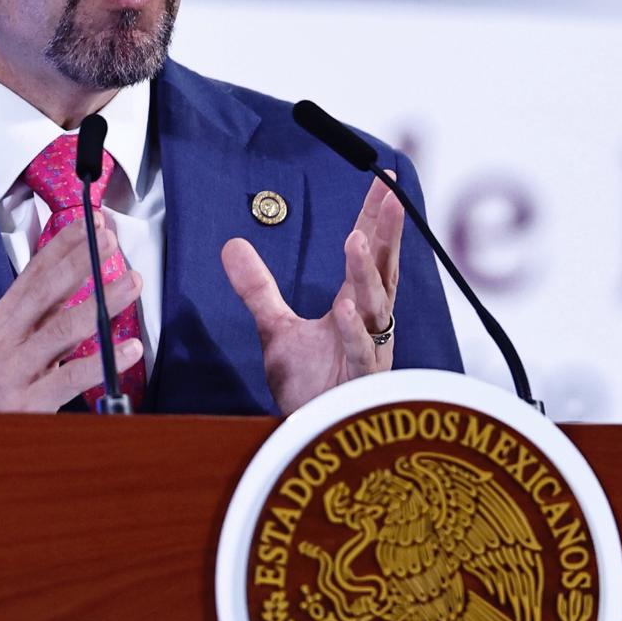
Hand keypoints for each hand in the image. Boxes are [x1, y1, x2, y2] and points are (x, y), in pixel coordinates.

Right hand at [0, 216, 144, 411]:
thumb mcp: (7, 342)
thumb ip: (39, 313)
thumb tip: (74, 276)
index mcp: (1, 319)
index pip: (34, 273)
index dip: (63, 245)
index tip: (91, 223)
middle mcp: (5, 339)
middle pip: (46, 292)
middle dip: (80, 262)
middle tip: (111, 242)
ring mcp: (15, 369)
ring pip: (61, 329)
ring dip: (100, 302)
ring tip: (130, 284)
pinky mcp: (29, 402)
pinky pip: (71, 377)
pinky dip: (103, 361)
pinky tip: (129, 348)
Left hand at [222, 176, 402, 414]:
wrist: (313, 438)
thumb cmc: (309, 387)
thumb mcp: (276, 329)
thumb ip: (258, 288)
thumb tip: (231, 246)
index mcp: (357, 308)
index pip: (370, 253)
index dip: (377, 218)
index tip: (385, 182)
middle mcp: (370, 324)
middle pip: (383, 269)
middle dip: (388, 232)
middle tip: (390, 195)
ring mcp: (369, 351)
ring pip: (374, 305)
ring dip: (366, 272)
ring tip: (355, 239)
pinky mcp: (359, 382)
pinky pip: (359, 351)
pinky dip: (352, 330)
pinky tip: (344, 307)